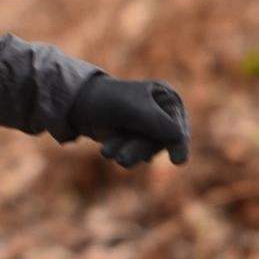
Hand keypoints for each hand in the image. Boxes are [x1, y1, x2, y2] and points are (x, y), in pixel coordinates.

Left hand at [70, 76, 188, 166]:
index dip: (178, 143)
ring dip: (128, 152)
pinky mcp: (137, 139)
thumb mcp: (133, 108)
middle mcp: (163, 113)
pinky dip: (122, 152)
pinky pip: (136, 154)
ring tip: (106, 151)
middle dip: (140, 149)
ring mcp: (150, 127)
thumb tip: (179, 138)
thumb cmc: (108, 99)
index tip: (177, 161)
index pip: (177, 126)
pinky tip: (108, 147)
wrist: (79, 103)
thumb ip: (157, 122)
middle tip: (121, 159)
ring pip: (147, 150)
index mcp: (167, 98)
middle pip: (162, 142)